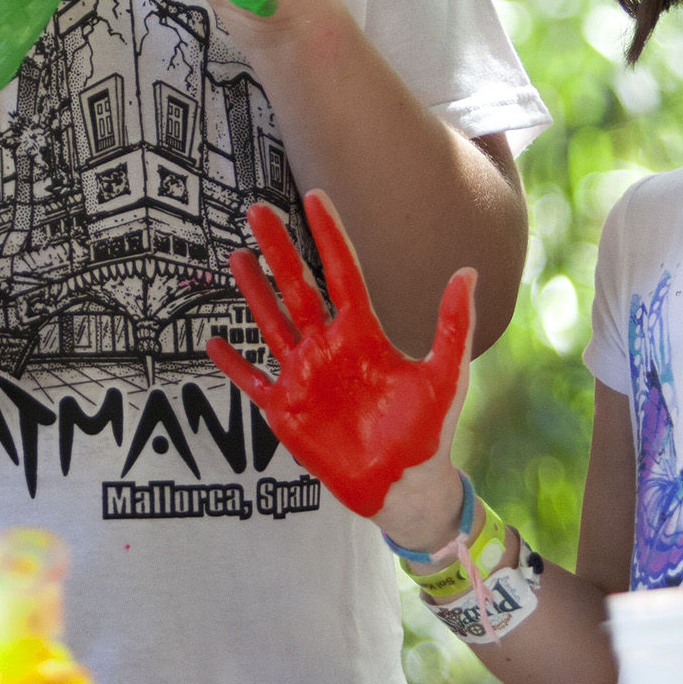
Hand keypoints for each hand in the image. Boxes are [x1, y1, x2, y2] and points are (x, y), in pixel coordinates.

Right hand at [204, 191, 472, 518]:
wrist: (406, 486)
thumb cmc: (429, 431)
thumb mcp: (444, 374)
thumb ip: (452, 325)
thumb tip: (468, 271)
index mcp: (363, 334)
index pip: (341, 273)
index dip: (329, 236)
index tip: (315, 197)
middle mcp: (329, 347)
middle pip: (297, 288)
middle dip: (279, 249)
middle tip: (257, 210)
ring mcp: (304, 376)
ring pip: (271, 323)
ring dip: (254, 292)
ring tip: (238, 256)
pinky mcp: (287, 409)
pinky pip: (252, 382)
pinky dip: (233, 364)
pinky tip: (214, 342)